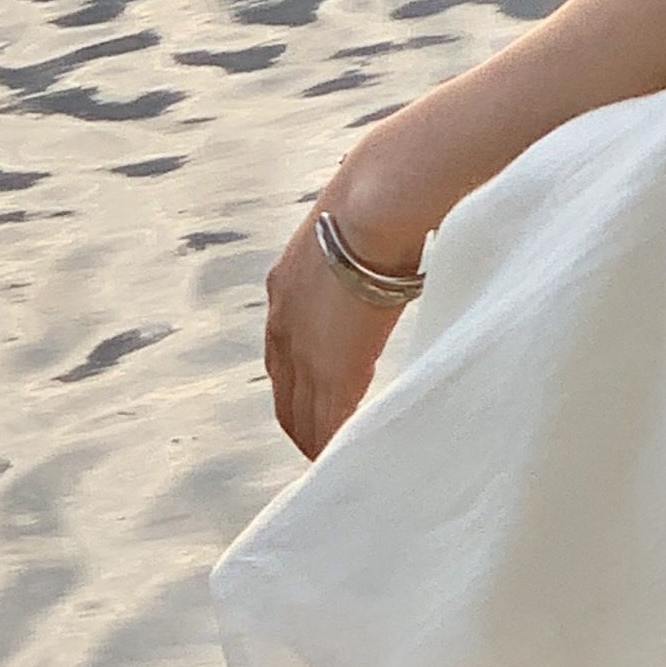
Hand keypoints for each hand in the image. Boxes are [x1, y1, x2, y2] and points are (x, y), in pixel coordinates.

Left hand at [262, 202, 402, 460]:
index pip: (281, 357)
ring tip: (332, 462)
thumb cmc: (379, 204)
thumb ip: (353, 262)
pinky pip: (331, 422)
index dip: (296, 386)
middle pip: (285, 395)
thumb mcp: (348, 236)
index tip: (311, 406)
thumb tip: (384, 260)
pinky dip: (336, 443)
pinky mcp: (335, 369)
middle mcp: (284, 327)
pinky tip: (347, 456)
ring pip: (304, 416)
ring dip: (317, 440)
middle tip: (318, 449)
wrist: (375, 206)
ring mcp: (306, 352)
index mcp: (285, 291)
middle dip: (300, 424)